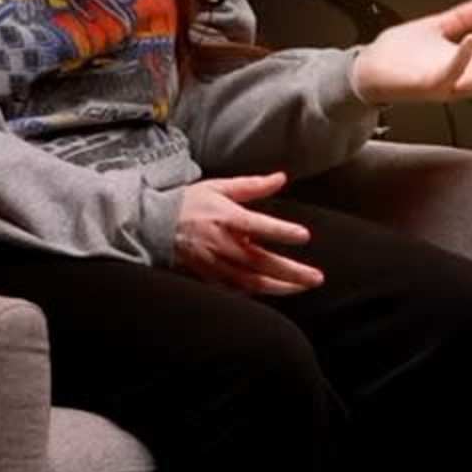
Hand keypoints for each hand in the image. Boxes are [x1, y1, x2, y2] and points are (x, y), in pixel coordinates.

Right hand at [173, 172, 323, 294]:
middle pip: (262, 262)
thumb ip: (253, 185)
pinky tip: (276, 292)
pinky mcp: (210, 277)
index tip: (304, 236)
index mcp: (227, 218)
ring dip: (280, 287)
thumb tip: (281, 178)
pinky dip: (258, 293)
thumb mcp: (221, 187)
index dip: (282, 232)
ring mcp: (217, 264)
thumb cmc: (190, 203)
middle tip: (316, 277)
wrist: (155, 226)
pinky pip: (237, 290)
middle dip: (292, 272)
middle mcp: (224, 244)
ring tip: (302, 287)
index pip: (259, 226)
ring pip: (253, 282)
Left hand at [352, 0, 471, 105]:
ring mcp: (445, 83)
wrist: (366, 69)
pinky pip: (448, 74)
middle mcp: (460, 78)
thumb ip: (459, 18)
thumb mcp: (436, 29)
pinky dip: (462, 59)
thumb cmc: (396, 56)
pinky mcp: (426, 84)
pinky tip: (471, 41)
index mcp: (467, 65)